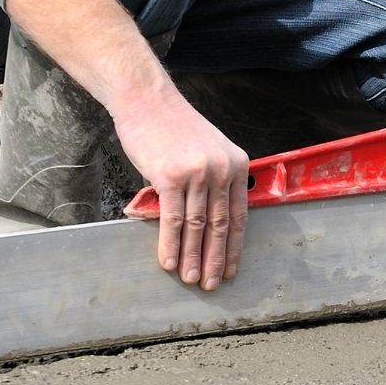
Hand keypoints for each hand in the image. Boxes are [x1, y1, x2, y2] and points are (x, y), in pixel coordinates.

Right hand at [112, 88, 250, 288]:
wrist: (147, 100)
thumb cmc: (174, 126)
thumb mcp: (208, 149)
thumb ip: (215, 181)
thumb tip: (208, 219)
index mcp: (237, 165)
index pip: (238, 215)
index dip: (235, 247)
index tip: (232, 269)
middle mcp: (221, 170)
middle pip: (219, 225)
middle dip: (216, 259)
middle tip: (212, 284)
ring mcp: (197, 174)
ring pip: (196, 226)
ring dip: (192, 257)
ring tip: (191, 280)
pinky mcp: (170, 176)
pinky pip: (172, 219)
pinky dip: (170, 244)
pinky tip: (168, 262)